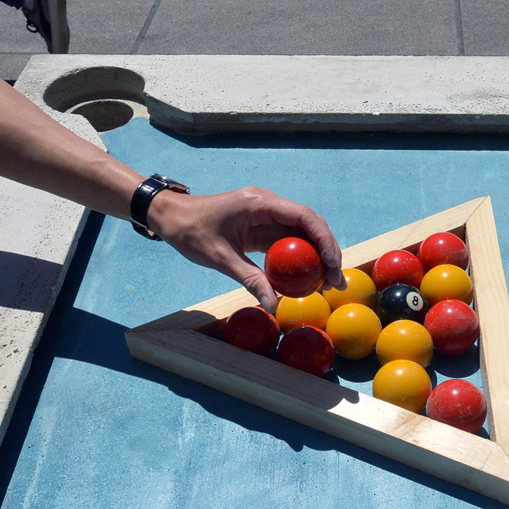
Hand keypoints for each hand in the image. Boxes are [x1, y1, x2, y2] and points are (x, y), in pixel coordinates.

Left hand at [148, 186, 345, 312]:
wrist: (171, 217)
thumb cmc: (191, 232)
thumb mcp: (220, 259)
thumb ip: (249, 280)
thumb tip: (273, 305)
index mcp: (259, 203)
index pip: (303, 217)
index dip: (324, 239)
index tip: (333, 264)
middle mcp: (267, 204)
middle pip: (309, 225)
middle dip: (327, 251)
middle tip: (336, 281)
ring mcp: (265, 214)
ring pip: (301, 233)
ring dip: (316, 256)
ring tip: (328, 283)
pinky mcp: (261, 226)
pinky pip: (286, 240)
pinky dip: (298, 258)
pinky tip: (306, 279)